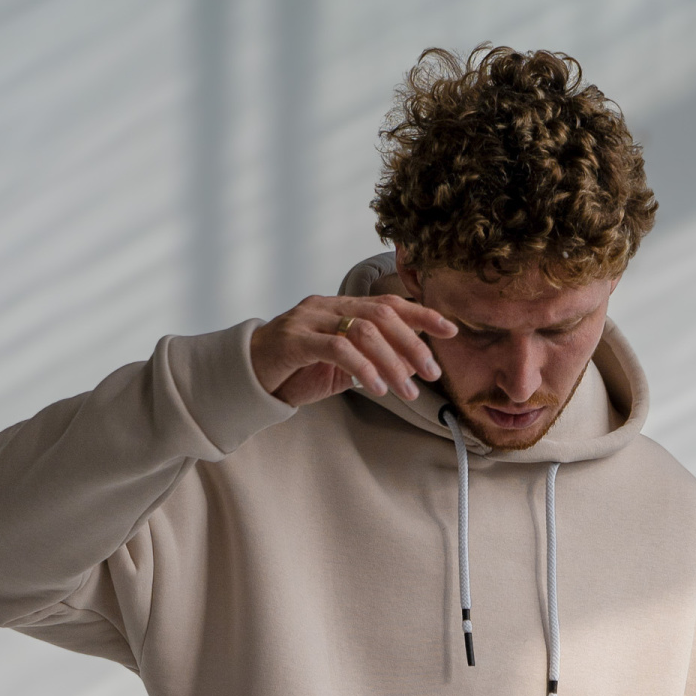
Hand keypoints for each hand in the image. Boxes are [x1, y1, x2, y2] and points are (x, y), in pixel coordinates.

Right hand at [250, 292, 456, 409]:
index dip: (421, 314)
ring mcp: (308, 319)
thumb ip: (369, 361)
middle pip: (381, 314)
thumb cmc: (293, 372)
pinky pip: (337, 349)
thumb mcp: (338, 367)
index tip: (450, 330)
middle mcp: (326, 305)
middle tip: (432, 372)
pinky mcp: (294, 340)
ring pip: (363, 331)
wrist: (246, 378)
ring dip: (392, 363)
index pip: (388, 303)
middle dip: (412, 344)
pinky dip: (363, 368)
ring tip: (408, 391)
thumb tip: (408, 367)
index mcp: (340, 306)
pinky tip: (376, 388)